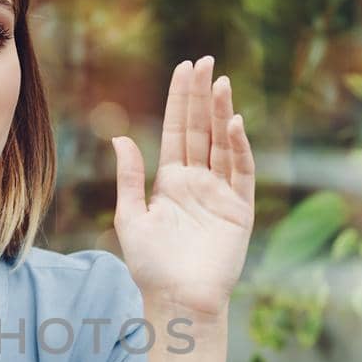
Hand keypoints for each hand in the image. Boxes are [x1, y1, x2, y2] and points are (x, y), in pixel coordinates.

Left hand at [111, 57, 255, 316]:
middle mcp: (198, 182)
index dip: (181, 101)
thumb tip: (120, 138)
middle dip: (202, 97)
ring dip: (222, 114)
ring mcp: (221, 194)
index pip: (178, 131)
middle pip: (201, 130)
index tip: (185, 69)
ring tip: (221, 82)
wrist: (177, 300)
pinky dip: (239, 148)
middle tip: (205, 61)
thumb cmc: (151, 266)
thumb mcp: (131, 217)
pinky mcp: (239, 210)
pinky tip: (234, 123)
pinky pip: (241, 172)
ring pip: (223, 144)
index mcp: (171, 181)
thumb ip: (130, 178)